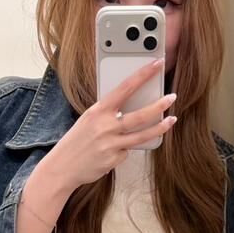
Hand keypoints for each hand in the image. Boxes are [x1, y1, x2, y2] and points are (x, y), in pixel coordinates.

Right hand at [42, 60, 176, 194]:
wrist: (61, 167)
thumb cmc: (76, 141)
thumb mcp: (89, 119)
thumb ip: (108, 113)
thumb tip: (130, 107)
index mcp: (98, 111)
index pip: (125, 88)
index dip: (143, 75)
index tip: (157, 64)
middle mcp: (106, 126)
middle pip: (140, 115)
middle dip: (159, 105)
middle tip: (172, 97)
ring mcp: (111, 144)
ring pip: (142, 135)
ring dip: (159, 127)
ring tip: (171, 121)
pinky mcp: (114, 159)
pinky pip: (127, 152)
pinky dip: (124, 150)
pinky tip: (113, 151)